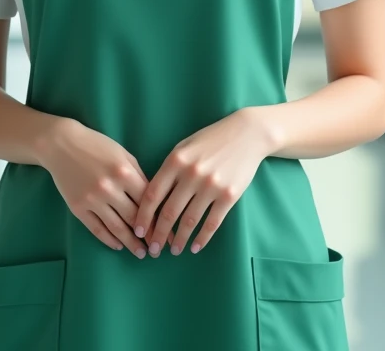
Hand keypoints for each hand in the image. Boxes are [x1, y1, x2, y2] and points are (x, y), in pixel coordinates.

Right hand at [43, 117, 172, 256]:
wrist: (61, 144)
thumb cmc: (96, 145)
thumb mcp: (122, 153)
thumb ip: (137, 174)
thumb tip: (151, 198)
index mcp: (124, 172)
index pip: (146, 201)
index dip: (158, 218)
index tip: (167, 230)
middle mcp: (110, 188)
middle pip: (133, 217)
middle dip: (147, 235)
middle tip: (156, 248)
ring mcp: (92, 199)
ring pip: (116, 227)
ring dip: (130, 243)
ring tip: (140, 253)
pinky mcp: (78, 208)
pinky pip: (97, 228)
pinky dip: (109, 240)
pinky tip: (118, 246)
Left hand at [133, 108, 271, 257]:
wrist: (246, 134)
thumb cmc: (211, 140)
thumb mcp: (184, 147)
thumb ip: (169, 168)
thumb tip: (154, 198)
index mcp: (176, 160)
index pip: (153, 194)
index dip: (143, 216)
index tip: (138, 231)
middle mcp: (191, 174)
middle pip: (169, 212)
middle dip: (158, 234)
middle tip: (154, 250)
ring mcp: (211, 185)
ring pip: (189, 220)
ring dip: (179, 240)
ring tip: (174, 250)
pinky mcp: (229, 195)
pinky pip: (212, 223)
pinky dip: (202, 238)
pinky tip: (196, 247)